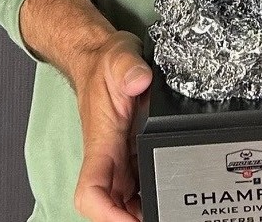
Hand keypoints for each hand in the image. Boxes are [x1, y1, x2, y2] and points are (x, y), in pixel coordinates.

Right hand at [71, 30, 152, 220]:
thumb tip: (140, 80)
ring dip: (142, 209)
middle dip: (132, 219)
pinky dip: (150, 194)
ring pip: (125, 201)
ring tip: (170, 206)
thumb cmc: (105, 62)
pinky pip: (138, 185)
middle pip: (111, 207)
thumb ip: (129, 68)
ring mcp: (119, 158)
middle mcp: (109, 157)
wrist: (101, 57)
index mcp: (101, 143)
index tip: (131, 221)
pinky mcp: (130, 153)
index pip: (91, 194)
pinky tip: (169, 191)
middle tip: (166, 212)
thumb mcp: (119, 57)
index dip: (108, 216)